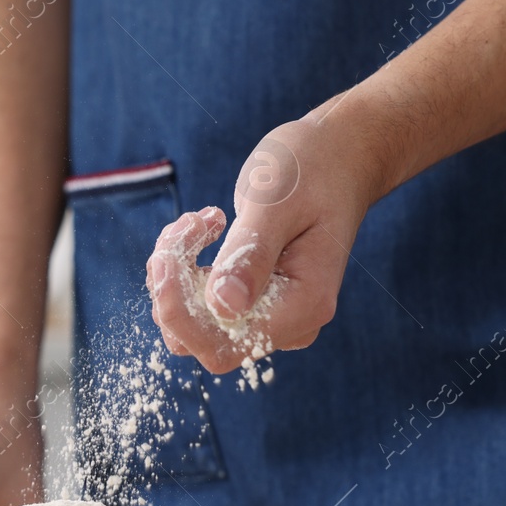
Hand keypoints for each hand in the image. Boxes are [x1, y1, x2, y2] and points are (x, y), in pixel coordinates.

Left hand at [145, 113, 383, 372]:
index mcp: (303, 306)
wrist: (336, 159)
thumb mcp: (276, 203)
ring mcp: (268, 316)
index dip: (180, 314)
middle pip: (200, 339)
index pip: (224, 346)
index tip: (169, 256)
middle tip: (189, 224)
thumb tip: (223, 307)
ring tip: (198, 221)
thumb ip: (250, 256)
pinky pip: (198, 306)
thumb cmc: (312, 171)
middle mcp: (287, 323)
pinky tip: (203, 228)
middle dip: (174, 287)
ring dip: (176, 274)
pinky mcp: (250, 303)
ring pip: (191, 324)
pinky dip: (183, 269)